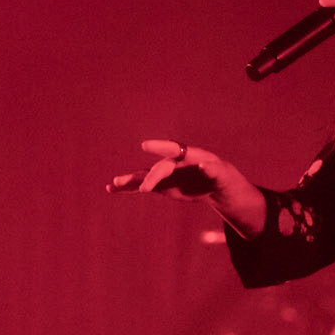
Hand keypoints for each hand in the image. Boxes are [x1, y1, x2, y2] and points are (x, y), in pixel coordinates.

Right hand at [108, 140, 266, 238]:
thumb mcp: (223, 175)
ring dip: (130, 180)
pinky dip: (128, 189)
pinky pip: (141, 186)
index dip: (159, 147)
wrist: (214, 184)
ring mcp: (164, 175)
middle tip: (143, 188)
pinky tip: (111, 189)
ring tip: (114, 185)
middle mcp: (172, 163)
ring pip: (145, 176)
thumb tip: (205, 165)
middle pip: (159, 168)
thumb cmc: (222, 177)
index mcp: (188, 156)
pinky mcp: (160, 186)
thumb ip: (214, 170)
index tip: (145, 145)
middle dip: (150, 177)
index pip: (172, 149)